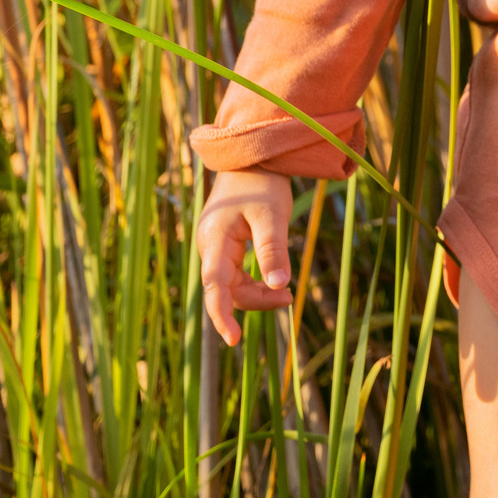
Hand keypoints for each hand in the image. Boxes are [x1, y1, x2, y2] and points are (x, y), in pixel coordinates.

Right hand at [197, 169, 293, 345]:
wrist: (251, 157)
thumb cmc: (262, 183)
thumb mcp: (272, 215)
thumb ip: (273, 250)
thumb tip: (279, 286)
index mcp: (215, 240)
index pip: (215, 287)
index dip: (222, 316)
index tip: (233, 340)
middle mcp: (209, 246)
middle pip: (226, 290)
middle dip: (256, 302)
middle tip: (289, 298)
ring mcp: (214, 247)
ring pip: (231, 285)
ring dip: (257, 294)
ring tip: (287, 293)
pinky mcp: (223, 246)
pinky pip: (234, 275)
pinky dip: (254, 282)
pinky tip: (274, 281)